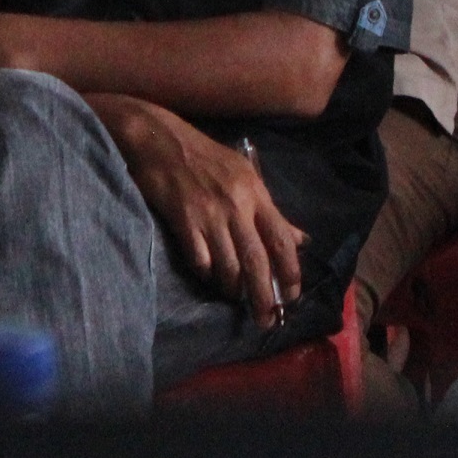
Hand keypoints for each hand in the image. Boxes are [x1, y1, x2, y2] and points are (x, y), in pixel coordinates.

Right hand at [110, 102, 303, 327]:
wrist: (157, 137)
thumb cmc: (203, 156)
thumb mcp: (244, 175)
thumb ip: (271, 210)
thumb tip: (300, 238)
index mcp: (256, 193)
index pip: (282, 240)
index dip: (290, 272)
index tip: (291, 295)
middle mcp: (237, 206)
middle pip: (257, 262)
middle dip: (264, 296)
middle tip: (266, 319)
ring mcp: (209, 214)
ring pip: (229, 267)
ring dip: (232, 288)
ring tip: (233, 296)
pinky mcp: (183, 220)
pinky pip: (200, 260)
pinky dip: (206, 274)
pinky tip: (207, 276)